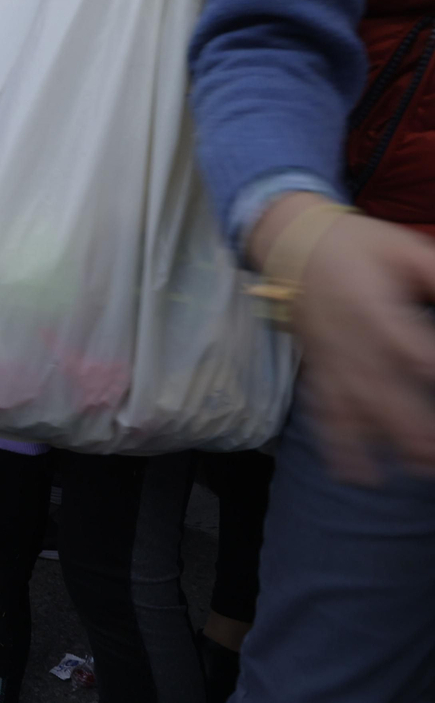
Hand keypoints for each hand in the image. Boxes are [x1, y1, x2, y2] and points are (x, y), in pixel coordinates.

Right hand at [251, 193, 434, 482]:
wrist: (292, 239)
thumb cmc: (356, 243)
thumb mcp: (405, 248)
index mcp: (374, 308)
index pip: (409, 348)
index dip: (430, 368)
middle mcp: (349, 340)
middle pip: (382, 390)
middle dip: (411, 427)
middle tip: (433, 456)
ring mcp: (329, 357)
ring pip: (352, 407)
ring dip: (377, 445)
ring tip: (406, 474)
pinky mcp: (317, 367)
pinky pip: (324, 408)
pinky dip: (335, 443)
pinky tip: (352, 472)